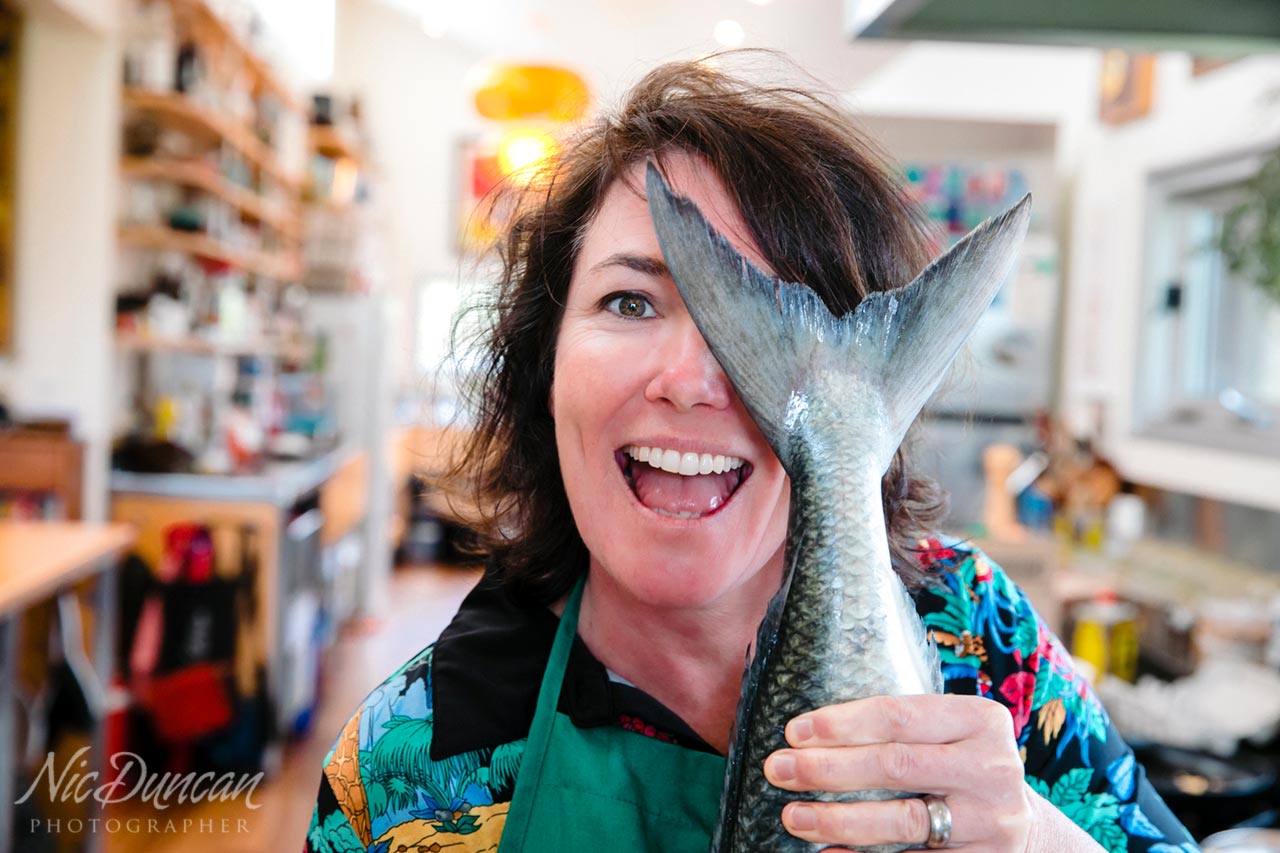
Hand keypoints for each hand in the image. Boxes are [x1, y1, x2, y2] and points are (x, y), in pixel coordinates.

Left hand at [764, 694, 1033, 850]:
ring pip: (902, 820)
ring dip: (838, 819)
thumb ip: (898, 729)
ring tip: (793, 817)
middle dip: (828, 769)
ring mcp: (991, 821)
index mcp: (980, 720)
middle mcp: (992, 768)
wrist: (1022, 827)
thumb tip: (807, 736)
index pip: (899, 715)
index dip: (841, 723)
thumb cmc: (959, 767)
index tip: (793, 732)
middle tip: (778, 769)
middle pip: (895, 765)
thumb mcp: (947, 735)